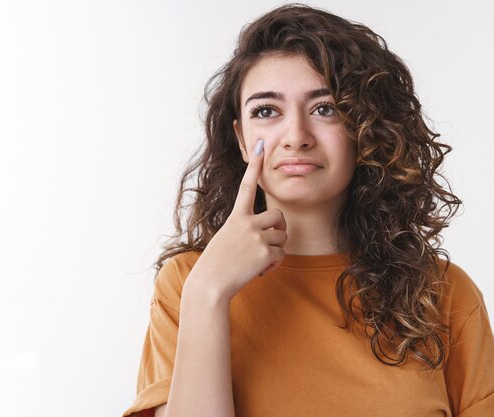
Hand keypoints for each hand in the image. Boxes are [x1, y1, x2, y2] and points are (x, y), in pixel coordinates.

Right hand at [189, 138, 286, 300]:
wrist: (210, 283)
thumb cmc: (216, 264)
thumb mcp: (227, 239)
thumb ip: (244, 231)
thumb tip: (266, 237)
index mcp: (235, 216)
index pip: (247, 185)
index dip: (255, 165)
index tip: (261, 145)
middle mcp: (247, 222)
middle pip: (279, 216)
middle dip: (278, 230)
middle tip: (265, 244)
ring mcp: (256, 235)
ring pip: (283, 236)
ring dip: (275, 250)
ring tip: (256, 260)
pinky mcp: (265, 251)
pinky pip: (282, 254)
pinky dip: (274, 264)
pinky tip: (258, 270)